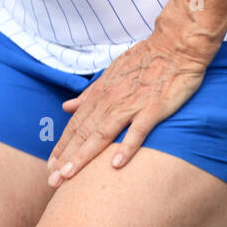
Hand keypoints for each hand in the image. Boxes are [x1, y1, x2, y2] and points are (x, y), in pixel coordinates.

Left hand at [45, 28, 209, 187]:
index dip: (62, 146)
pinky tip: (116, 165)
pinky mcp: (154, 107)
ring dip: (84, 156)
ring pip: (102, 134)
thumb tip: (67, 106)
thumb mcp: (111, 73)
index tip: (50, 167)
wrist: (176, 45)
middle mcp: (111, 100)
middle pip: (83, 133)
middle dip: (66, 158)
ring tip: (69, 176)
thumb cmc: (145, 59)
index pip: (76, 125)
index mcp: (101, 94)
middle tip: (52, 181)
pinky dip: (127, 146)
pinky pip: (138, 130)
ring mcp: (132, 104)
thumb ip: (89, 93)